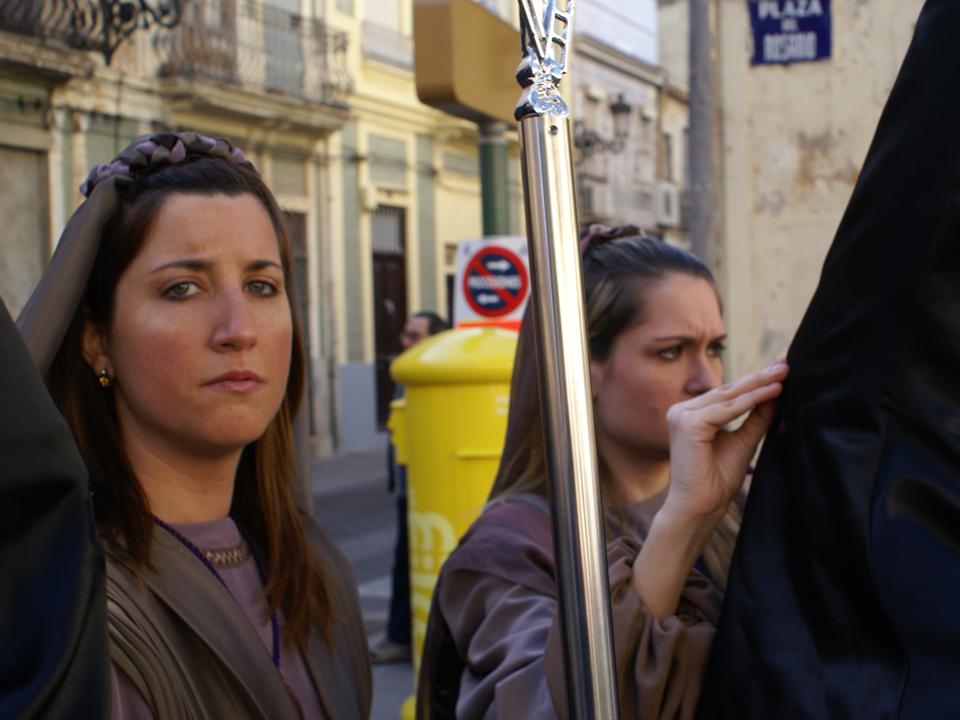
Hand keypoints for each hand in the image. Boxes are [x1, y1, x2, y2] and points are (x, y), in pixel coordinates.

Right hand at [661, 361, 788, 529]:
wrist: (700, 508)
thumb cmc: (717, 480)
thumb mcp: (744, 441)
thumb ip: (757, 417)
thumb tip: (777, 392)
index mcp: (691, 414)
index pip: (727, 394)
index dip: (755, 382)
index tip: (781, 370)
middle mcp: (681, 411)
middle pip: (727, 390)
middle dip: (759, 377)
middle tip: (786, 364)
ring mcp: (681, 415)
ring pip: (728, 396)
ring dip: (758, 384)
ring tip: (783, 374)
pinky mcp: (687, 423)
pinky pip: (726, 409)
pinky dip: (751, 400)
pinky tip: (773, 391)